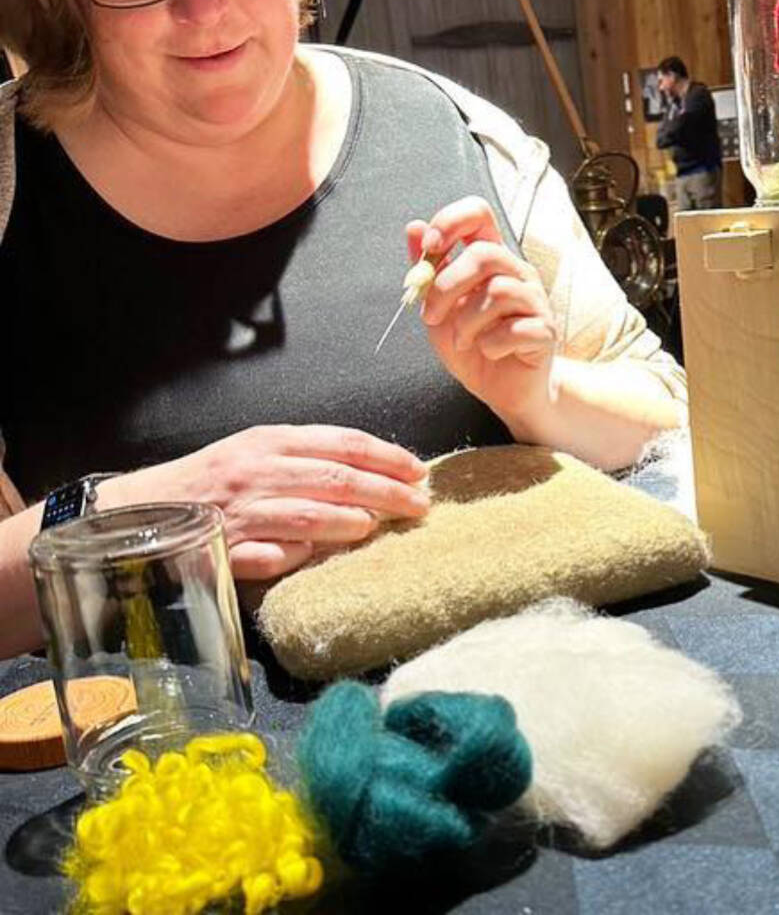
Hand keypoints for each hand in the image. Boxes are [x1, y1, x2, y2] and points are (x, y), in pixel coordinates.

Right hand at [110, 425, 430, 580]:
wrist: (141, 509)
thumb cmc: (214, 481)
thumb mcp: (259, 454)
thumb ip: (308, 461)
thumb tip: (373, 477)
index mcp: (272, 440)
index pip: (343, 443)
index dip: (386, 456)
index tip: (420, 471)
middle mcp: (259, 470)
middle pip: (336, 479)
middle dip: (386, 492)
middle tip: (419, 506)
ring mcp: (241, 511)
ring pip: (308, 515)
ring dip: (349, 522)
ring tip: (376, 527)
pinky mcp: (223, 549)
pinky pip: (268, 555)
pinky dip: (294, 555)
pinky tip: (313, 556)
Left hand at [407, 197, 556, 435]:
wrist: (502, 391)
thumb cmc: (472, 345)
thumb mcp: (439, 307)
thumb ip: (428, 271)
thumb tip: (414, 228)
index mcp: (491, 259)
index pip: (479, 214)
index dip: (451, 221)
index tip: (431, 247)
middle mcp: (517, 273)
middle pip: (485, 254)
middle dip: (447, 286)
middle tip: (432, 316)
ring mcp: (536, 301)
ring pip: (497, 292)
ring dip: (466, 323)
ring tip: (463, 341)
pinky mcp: (545, 331)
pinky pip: (514, 329)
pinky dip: (490, 345)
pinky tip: (489, 352)